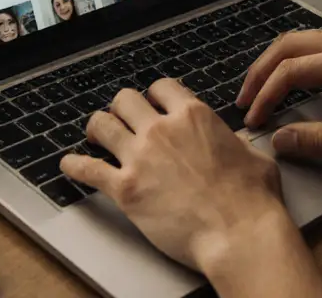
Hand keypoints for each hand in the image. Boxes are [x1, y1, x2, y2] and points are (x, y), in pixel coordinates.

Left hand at [59, 79, 288, 270]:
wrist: (239, 234)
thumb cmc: (252, 200)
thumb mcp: (253, 156)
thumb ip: (235, 142)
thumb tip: (235, 142)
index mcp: (193, 116)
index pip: (161, 87)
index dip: (154, 96)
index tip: (152, 105)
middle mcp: (162, 130)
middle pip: (124, 100)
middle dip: (122, 109)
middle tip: (121, 120)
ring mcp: (141, 158)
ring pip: (101, 124)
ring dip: (96, 129)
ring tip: (94, 136)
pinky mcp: (126, 189)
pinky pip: (88, 169)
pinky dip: (74, 166)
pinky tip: (68, 165)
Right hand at [237, 31, 321, 166]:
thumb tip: (281, 140)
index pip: (292, 71)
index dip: (265, 95)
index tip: (253, 122)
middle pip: (293, 44)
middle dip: (262, 70)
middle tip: (243, 101)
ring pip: (308, 42)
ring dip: (279, 62)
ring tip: (261, 90)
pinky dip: (299, 61)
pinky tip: (295, 82)